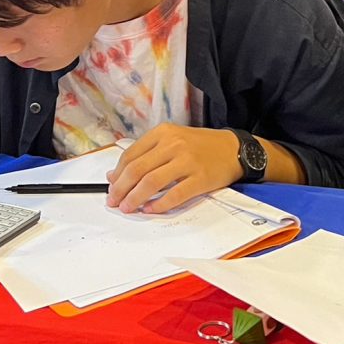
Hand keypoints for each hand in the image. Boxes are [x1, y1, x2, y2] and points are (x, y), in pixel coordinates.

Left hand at [105, 124, 240, 214]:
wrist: (233, 149)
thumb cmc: (200, 146)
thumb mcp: (172, 140)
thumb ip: (145, 154)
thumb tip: (115, 175)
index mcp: (163, 133)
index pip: (130, 155)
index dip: (117, 175)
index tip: (111, 188)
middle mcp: (173, 144)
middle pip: (137, 169)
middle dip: (121, 189)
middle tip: (114, 202)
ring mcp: (187, 161)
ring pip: (152, 182)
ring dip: (135, 199)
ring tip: (128, 208)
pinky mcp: (200, 178)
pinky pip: (174, 195)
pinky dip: (159, 205)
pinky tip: (151, 210)